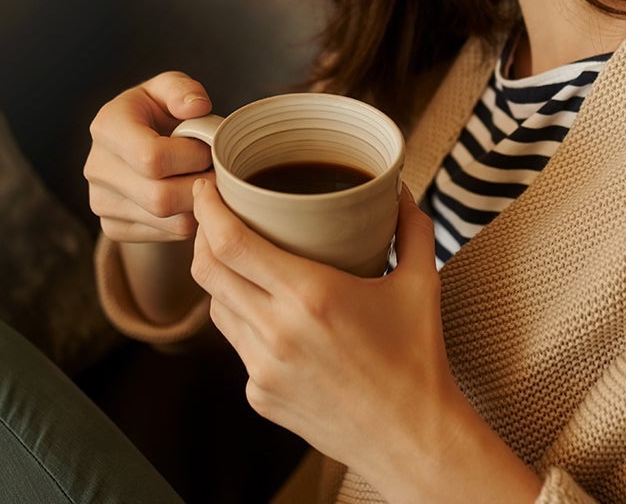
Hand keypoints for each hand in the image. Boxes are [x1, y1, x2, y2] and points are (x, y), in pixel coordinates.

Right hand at [85, 71, 213, 242]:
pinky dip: (191, 219)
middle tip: (219, 171)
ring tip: (208, 180)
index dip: (192, 156)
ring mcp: (101, 202)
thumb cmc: (158, 112)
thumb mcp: (169, 89)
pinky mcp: (113, 228)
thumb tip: (197, 107)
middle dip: (201, 185)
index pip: (151, 157)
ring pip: (168, 220)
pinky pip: (167, 235)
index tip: (210, 148)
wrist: (137, 146)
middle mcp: (96, 168)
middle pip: (160, 197)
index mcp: (107, 126)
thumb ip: (183, 90)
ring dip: (200, 204)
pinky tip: (192, 196)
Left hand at [190, 179, 461, 486]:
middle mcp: (277, 332)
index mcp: (311, 296)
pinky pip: (237, 345)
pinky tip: (269, 312)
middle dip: (202, 234)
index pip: (230, 243)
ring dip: (219, 277)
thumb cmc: (418, 358)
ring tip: (239, 258)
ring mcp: (263, 369)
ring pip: (215, 308)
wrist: (413, 439)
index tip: (208, 186)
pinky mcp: (260, 396)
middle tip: (215, 213)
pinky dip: (244, 320)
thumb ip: (412, 227)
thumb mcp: (422, 283)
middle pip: (208, 271)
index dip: (208, 209)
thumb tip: (400, 188)